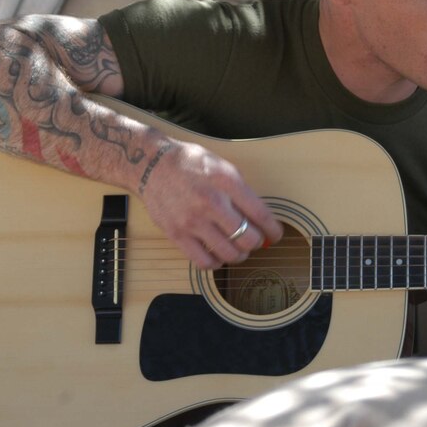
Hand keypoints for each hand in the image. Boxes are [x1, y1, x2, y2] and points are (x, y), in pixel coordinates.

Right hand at [140, 140, 282, 268]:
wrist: (152, 164)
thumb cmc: (190, 163)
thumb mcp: (222, 166)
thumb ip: (241, 190)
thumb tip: (260, 218)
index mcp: (226, 181)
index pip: (260, 214)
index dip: (273, 229)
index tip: (275, 234)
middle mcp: (211, 202)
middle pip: (248, 238)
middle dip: (257, 242)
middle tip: (255, 240)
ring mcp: (192, 220)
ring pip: (229, 254)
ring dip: (239, 255)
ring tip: (238, 248)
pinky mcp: (176, 234)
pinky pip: (204, 261)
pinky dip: (216, 263)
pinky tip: (217, 254)